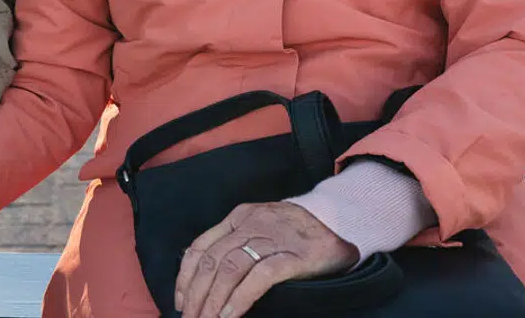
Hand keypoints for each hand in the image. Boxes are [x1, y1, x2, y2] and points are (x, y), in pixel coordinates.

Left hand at [174, 201, 358, 317]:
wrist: (344, 220)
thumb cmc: (300, 230)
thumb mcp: (263, 226)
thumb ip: (238, 241)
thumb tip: (208, 275)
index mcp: (240, 217)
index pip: (202, 245)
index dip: (186, 275)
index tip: (180, 300)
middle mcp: (252, 224)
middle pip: (212, 260)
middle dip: (196, 294)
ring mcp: (273, 239)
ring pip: (230, 269)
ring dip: (213, 300)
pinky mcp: (294, 256)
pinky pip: (260, 277)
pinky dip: (240, 298)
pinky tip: (230, 315)